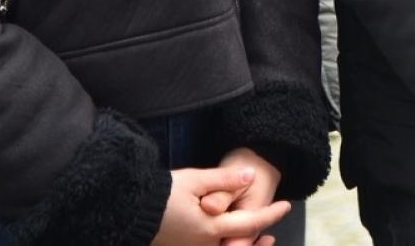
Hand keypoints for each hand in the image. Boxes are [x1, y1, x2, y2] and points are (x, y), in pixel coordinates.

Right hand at [150, 166, 289, 245]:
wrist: (129, 210)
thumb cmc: (162, 193)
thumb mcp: (195, 179)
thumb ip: (225, 180)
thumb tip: (251, 176)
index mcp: (210, 228)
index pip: (250, 223)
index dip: (270, 215)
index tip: (286, 205)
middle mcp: (203, 245)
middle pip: (239, 245)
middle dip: (257, 242)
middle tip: (272, 236)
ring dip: (241, 245)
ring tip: (256, 240)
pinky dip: (224, 245)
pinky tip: (226, 238)